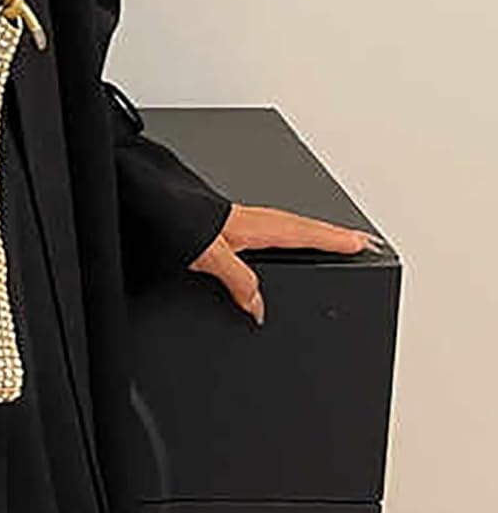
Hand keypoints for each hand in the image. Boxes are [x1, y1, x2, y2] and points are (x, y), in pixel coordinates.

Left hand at [187, 203, 387, 325]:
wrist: (150, 206)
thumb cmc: (177, 222)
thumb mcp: (210, 256)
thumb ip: (238, 280)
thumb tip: (258, 307)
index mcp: (254, 225)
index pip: (305, 233)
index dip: (334, 240)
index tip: (363, 243)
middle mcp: (249, 220)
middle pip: (302, 226)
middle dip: (331, 234)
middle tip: (360, 241)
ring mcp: (237, 222)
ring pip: (285, 226)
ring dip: (309, 233)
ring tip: (329, 241)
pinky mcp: (224, 227)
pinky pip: (266, 230)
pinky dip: (283, 236)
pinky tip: (276, 247)